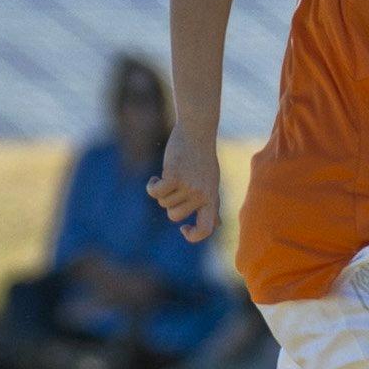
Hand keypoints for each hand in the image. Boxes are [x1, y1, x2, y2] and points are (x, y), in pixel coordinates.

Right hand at [148, 127, 221, 243]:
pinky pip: (155, 192)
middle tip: (176, 185)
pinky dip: (152, 185)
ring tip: (172, 174)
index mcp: (212, 199)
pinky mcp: (174, 176)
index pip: (206, 229)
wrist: (197, 132)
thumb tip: (216, 226)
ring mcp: (188, 187)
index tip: (184, 228)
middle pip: (174, 216)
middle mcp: (202, 195)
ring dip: (162, 190)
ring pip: (164, 203)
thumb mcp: (212, 183)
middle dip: (170, 203)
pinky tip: (156, 177)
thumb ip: (212, 204)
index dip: (194, 236)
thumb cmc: (203, 159)